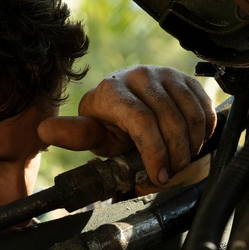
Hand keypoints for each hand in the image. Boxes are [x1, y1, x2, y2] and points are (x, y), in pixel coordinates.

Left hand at [38, 66, 215, 186]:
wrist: (132, 110)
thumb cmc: (110, 128)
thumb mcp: (93, 134)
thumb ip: (74, 134)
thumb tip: (44, 130)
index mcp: (113, 90)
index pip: (142, 121)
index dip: (154, 152)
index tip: (159, 175)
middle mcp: (139, 75)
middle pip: (169, 122)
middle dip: (174, 155)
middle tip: (170, 173)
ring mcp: (165, 74)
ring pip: (190, 116)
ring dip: (190, 146)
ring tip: (180, 161)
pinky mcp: (185, 78)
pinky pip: (204, 108)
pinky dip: (203, 131)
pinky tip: (192, 142)